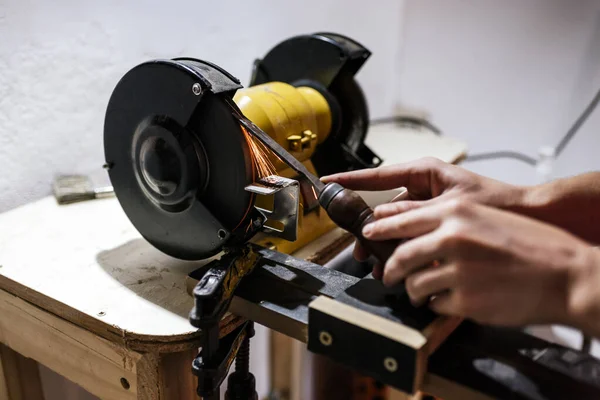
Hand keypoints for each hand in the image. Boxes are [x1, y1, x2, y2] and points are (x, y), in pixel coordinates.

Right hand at [322, 157, 524, 261]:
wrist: (528, 218)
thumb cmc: (496, 203)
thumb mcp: (450, 206)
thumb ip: (411, 213)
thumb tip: (376, 221)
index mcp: (424, 172)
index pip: (377, 176)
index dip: (349, 180)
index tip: (325, 182)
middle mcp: (422, 188)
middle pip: (383, 207)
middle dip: (368, 230)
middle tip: (359, 250)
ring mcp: (427, 207)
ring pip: (394, 225)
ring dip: (384, 244)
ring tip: (376, 264)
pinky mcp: (434, 224)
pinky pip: (409, 235)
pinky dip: (401, 249)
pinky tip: (396, 265)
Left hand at [361, 199, 594, 326]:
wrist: (567, 274)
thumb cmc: (531, 244)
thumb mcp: (485, 219)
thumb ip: (447, 221)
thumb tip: (410, 228)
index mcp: (456, 213)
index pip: (402, 218)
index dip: (380, 227)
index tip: (368, 234)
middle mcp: (451, 239)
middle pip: (400, 255)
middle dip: (390, 268)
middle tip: (388, 274)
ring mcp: (457, 272)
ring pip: (413, 284)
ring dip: (414, 290)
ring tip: (424, 292)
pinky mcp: (465, 301)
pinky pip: (434, 304)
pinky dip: (437, 304)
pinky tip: (451, 300)